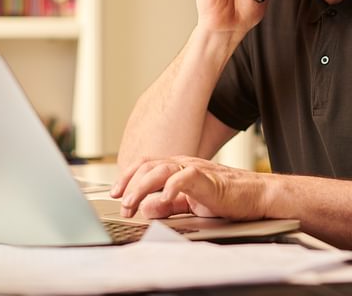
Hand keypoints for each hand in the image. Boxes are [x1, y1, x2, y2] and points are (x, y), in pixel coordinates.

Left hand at [111, 156, 268, 220]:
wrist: (255, 195)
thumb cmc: (225, 198)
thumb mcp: (189, 204)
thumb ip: (168, 205)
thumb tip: (146, 207)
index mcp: (177, 167)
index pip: (146, 166)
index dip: (127, 177)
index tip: (115, 193)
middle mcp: (183, 164)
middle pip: (149, 166)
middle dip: (130, 185)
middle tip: (122, 204)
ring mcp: (195, 169)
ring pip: (161, 169)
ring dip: (143, 186)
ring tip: (133, 202)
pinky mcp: (208, 178)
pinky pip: (186, 177)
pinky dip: (172, 186)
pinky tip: (164, 198)